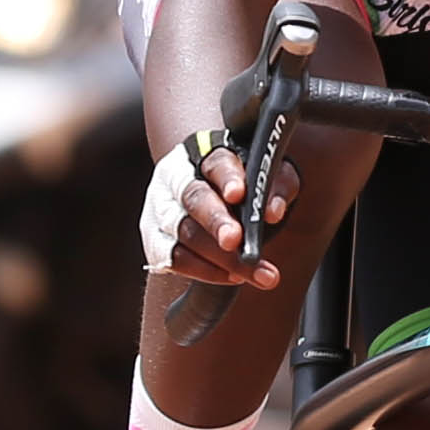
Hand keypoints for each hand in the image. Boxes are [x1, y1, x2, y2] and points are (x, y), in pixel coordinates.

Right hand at [144, 133, 298, 288]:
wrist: (212, 196)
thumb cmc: (245, 184)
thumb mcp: (268, 175)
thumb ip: (275, 186)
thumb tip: (272, 211)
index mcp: (205, 153)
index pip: (216, 162)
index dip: (227, 178)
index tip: (239, 194)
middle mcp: (175, 177)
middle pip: (193, 197)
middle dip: (215, 221)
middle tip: (235, 240)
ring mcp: (160, 209)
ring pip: (183, 233)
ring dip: (219, 257)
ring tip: (253, 272)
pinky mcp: (154, 240)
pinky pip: (175, 260)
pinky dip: (205, 271)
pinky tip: (233, 276)